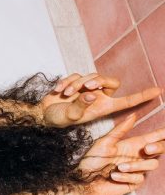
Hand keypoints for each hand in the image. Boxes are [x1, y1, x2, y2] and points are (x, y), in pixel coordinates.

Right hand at [41, 72, 159, 126]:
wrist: (41, 113)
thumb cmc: (57, 119)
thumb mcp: (69, 116)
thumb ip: (80, 106)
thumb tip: (91, 94)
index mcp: (102, 107)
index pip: (126, 101)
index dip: (141, 96)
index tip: (158, 92)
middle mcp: (97, 96)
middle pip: (109, 81)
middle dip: (98, 81)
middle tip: (86, 86)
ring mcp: (86, 88)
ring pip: (90, 76)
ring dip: (77, 83)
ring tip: (65, 93)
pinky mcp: (75, 82)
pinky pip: (76, 75)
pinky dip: (67, 81)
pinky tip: (58, 90)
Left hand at [76, 113, 163, 194]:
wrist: (82, 180)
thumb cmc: (91, 160)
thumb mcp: (105, 142)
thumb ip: (120, 130)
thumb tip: (133, 115)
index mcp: (133, 145)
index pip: (154, 137)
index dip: (163, 134)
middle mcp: (138, 156)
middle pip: (161, 150)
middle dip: (159, 147)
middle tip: (147, 148)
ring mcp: (137, 170)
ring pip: (152, 165)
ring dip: (135, 165)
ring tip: (118, 166)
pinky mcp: (133, 182)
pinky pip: (139, 178)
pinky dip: (126, 176)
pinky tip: (114, 176)